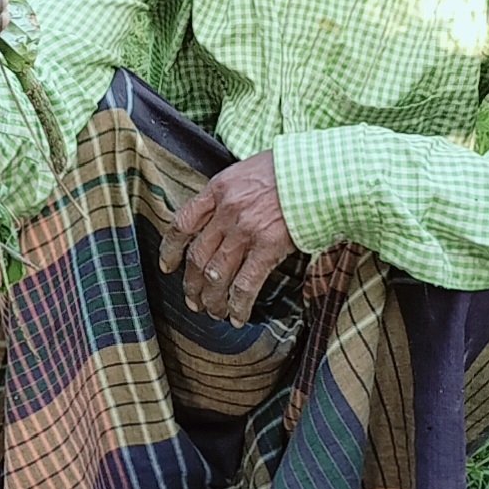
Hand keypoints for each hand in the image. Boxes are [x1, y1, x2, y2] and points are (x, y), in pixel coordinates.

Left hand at [157, 150, 295, 326]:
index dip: (171, 250)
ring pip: (216, 274)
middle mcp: (226, 212)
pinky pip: (245, 284)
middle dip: (191, 284)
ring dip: (212, 299)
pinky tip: (236, 317)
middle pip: (198, 256)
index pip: (182, 224)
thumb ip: (229, 196)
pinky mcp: (268, 247)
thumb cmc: (289, 171)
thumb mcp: (247, 173)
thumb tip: (219, 223)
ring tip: (212, 312)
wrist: (322, 173)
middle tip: (192, 300)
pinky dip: (238, 305)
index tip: (167, 267)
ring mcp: (245, 230)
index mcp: (217, 190)